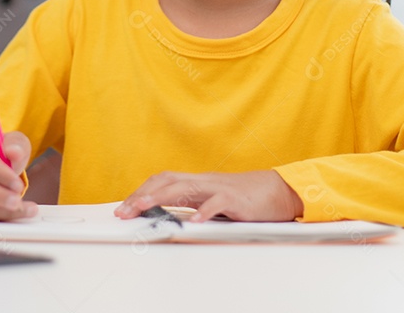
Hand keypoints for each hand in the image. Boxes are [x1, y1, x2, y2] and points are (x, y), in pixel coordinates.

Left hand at [113, 170, 303, 222]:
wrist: (279, 191)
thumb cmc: (246, 198)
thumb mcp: (214, 200)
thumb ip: (193, 205)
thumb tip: (167, 216)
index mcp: (198, 182)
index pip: (163, 181)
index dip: (142, 191)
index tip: (125, 207)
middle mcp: (204, 181)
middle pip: (167, 181)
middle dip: (143, 195)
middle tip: (124, 211)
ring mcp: (219, 187)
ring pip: (185, 188)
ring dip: (161, 197)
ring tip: (143, 207)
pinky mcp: (236, 199)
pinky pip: (217, 203)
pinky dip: (204, 212)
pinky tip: (194, 222)